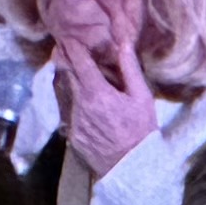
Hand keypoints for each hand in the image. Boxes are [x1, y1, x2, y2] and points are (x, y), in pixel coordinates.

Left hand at [56, 29, 159, 178]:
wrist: (132, 169)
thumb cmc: (141, 131)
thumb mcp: (142, 98)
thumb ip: (130, 69)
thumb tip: (124, 43)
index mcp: (97, 94)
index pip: (78, 62)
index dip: (72, 46)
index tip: (67, 35)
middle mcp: (79, 105)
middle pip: (65, 74)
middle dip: (64, 58)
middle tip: (62, 44)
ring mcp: (72, 120)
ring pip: (62, 91)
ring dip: (63, 77)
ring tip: (67, 64)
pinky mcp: (70, 133)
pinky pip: (65, 109)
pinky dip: (67, 97)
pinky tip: (74, 93)